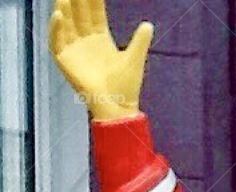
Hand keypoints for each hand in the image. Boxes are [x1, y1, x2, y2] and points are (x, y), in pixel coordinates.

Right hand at [48, 0, 152, 120]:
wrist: (117, 107)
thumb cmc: (126, 87)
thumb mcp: (134, 59)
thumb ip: (140, 41)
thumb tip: (148, 25)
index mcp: (100, 38)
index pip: (94, 11)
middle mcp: (85, 41)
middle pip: (79, 12)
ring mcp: (74, 49)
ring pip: (66, 22)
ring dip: (64, 7)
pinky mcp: (65, 60)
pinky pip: (56, 40)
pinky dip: (56, 28)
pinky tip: (59, 15)